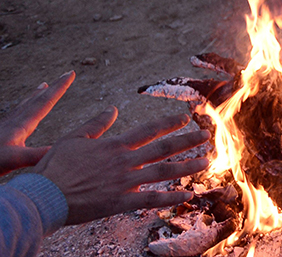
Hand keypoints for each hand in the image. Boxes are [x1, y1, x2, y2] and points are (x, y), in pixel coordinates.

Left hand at [0, 72, 73, 174]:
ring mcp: (4, 128)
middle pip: (37, 100)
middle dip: (54, 88)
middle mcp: (13, 122)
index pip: (44, 102)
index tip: (71, 74)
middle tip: (66, 74)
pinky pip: (15, 116)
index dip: (59, 88)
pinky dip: (23, 110)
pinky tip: (20, 116)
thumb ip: (36, 154)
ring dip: (36, 96)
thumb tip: (62, 150)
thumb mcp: (13, 161)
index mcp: (21, 125)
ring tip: (42, 86)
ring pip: (24, 106)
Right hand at [34, 109, 209, 225]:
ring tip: (207, 162)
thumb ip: (96, 124)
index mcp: (115, 145)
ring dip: (188, 166)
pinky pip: (152, 199)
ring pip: (164, 172)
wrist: (45, 195)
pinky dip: (171, 197)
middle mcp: (125, 161)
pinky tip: (188, 195)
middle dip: (188, 141)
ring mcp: (126, 182)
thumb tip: (113, 109)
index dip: (169, 123)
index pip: (149, 130)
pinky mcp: (122, 202)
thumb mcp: (73, 138)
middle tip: (207, 136)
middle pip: (164, 149)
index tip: (186, 117)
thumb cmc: (55, 167)